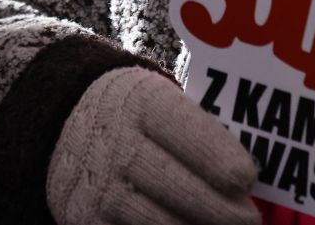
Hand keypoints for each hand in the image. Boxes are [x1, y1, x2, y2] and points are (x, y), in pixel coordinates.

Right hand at [46, 67, 259, 224]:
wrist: (65, 121)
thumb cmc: (136, 117)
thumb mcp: (162, 105)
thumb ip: (199, 137)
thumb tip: (243, 184)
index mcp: (142, 102)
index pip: (185, 130)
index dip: (219, 159)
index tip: (247, 179)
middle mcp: (117, 142)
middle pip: (177, 184)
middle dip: (220, 210)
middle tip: (250, 221)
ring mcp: (100, 185)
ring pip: (158, 222)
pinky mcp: (84, 218)